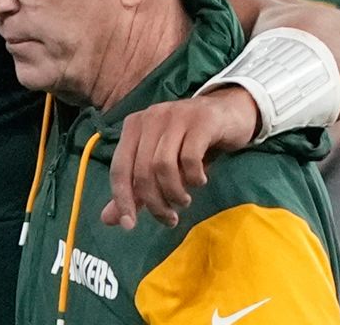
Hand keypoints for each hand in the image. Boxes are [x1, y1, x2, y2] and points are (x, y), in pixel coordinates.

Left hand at [102, 87, 257, 228]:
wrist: (230, 113)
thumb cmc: (191, 142)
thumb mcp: (162, 163)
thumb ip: (135, 189)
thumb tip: (109, 219)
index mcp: (134, 126)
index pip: (119, 168)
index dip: (122, 199)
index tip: (130, 226)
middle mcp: (151, 118)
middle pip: (142, 170)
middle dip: (154, 202)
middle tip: (170, 218)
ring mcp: (176, 116)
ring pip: (164, 165)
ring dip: (174, 192)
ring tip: (184, 200)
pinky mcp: (201, 121)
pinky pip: (190, 157)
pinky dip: (193, 177)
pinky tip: (200, 181)